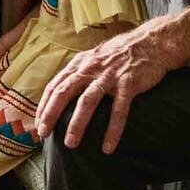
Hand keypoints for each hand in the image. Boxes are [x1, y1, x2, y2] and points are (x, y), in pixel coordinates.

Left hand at [35, 23, 176, 153]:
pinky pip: (119, 110)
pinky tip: (108, 147)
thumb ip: (77, 73)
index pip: (54, 86)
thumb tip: (60, 92)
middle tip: (43, 134)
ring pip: (87, 102)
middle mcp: (90, 69)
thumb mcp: (93, 58)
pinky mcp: (129, 83)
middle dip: (51, 114)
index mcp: (79, 64)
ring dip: (77, 124)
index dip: (44, 106)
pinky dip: (113, 129)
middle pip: (64, 92)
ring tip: (70, 144)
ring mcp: (109, 76)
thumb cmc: (120, 54)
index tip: (37, 124)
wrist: (152, 42)